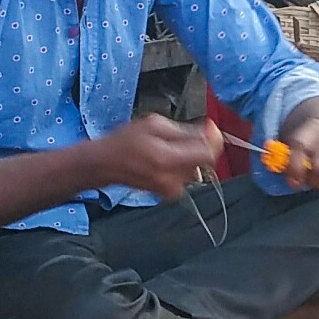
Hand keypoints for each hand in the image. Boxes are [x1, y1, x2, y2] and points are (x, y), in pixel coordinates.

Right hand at [92, 114, 222, 197]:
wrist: (105, 165)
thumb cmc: (125, 141)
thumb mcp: (154, 124)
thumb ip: (186, 130)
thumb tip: (209, 132)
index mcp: (167, 159)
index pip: (207, 155)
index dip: (213, 140)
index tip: (209, 129)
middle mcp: (173, 179)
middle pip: (204, 161)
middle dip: (197, 146)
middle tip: (178, 137)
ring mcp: (172, 189)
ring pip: (196, 168)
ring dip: (188, 156)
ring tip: (166, 149)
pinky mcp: (170, 194)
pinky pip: (186, 176)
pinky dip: (180, 165)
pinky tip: (163, 160)